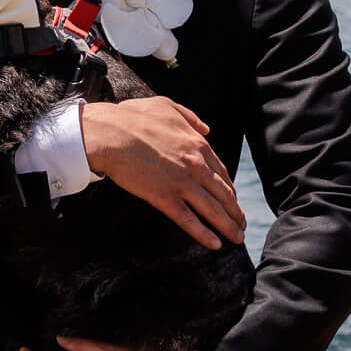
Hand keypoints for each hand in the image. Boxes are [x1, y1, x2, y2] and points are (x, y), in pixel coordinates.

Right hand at [78, 99, 245, 248]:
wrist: (109, 134)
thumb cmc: (133, 118)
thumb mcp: (167, 106)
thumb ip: (191, 118)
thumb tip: (206, 128)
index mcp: (197, 144)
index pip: (220, 172)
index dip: (229, 188)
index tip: (233, 199)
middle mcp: (195, 165)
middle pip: (223, 193)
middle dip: (235, 211)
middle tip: (241, 223)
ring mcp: (181, 183)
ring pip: (212, 209)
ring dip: (228, 226)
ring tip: (237, 238)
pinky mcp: (164, 198)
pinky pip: (189, 219)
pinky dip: (203, 234)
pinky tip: (215, 244)